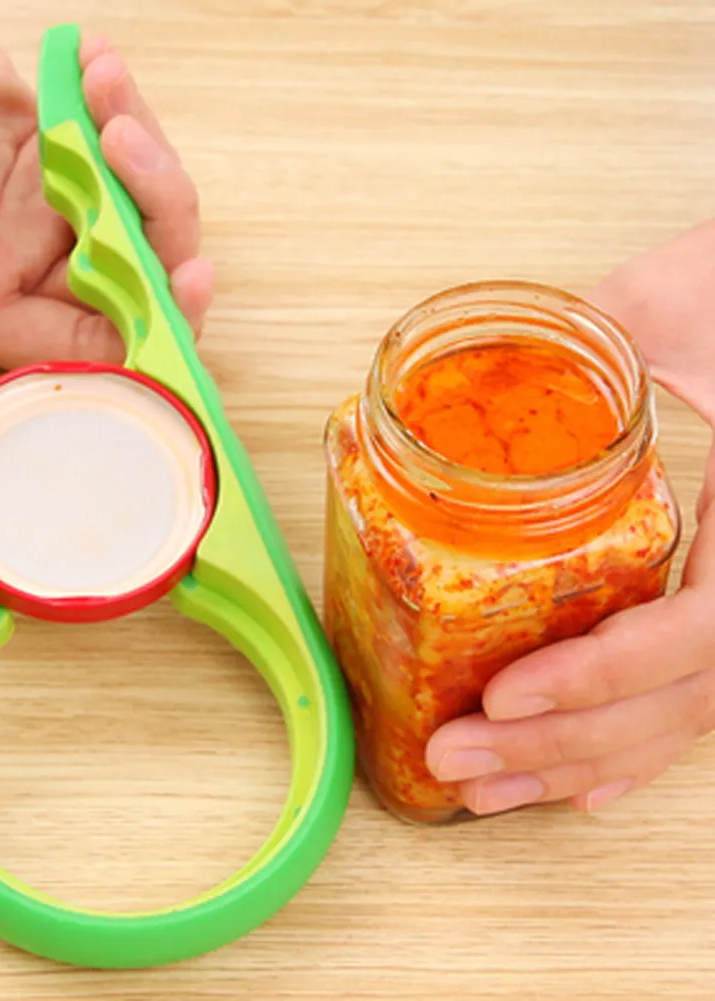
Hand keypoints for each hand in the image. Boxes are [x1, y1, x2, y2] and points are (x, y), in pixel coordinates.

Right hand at [0, 0, 213, 418]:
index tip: (185, 284)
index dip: (144, 336)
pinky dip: (123, 106)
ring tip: (101, 84)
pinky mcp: (63, 155)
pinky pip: (122, 152)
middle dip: (162, 231)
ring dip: (142, 155)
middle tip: (143, 159)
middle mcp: (20, 270)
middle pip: (132, 289)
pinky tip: (94, 61)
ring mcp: (48, 212)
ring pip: (140, 218)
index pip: (79, 350)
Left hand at [425, 220, 714, 815]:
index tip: (502, 693)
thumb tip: (471, 377)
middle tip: (456, 761)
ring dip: (575, 762)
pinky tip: (577, 787)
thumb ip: (590, 341)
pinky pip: (688, 699)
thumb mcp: (674, 304)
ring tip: (484, 789)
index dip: (601, 674)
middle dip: (557, 743)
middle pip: (672, 701)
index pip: (697, 633)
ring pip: (675, 715)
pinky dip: (631, 750)